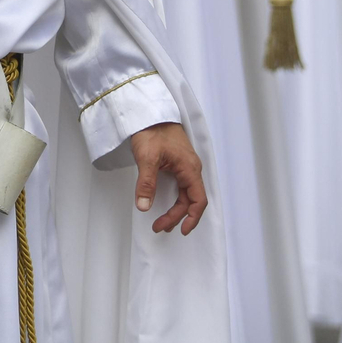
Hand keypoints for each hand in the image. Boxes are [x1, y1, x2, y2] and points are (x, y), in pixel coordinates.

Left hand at [129, 121, 207, 235]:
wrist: (148, 112)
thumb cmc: (152, 130)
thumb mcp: (147, 158)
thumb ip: (146, 183)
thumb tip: (143, 206)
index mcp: (190, 168)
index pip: (198, 200)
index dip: (192, 217)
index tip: (182, 230)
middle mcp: (191, 169)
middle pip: (190, 200)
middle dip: (177, 216)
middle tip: (159, 227)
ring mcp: (184, 166)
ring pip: (185, 194)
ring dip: (175, 209)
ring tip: (161, 222)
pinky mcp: (177, 163)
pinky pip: (180, 186)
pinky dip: (174, 199)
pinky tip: (164, 204)